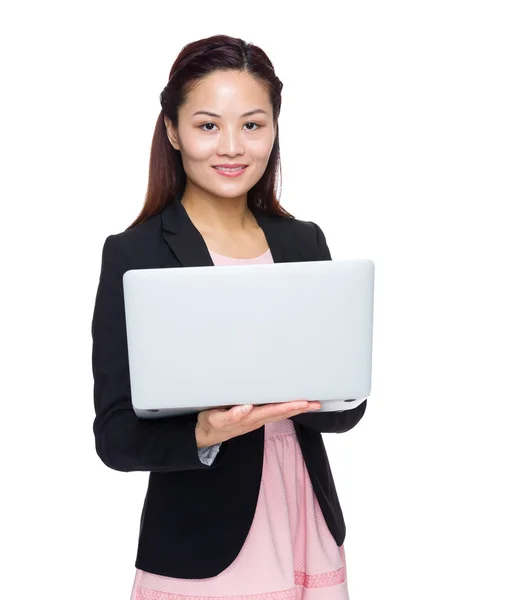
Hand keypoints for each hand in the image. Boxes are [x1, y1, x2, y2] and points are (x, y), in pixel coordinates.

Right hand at [195, 400, 321, 447]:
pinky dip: (285, 409)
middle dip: (299, 408)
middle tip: (316, 403)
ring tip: (310, 404)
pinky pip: (273, 413)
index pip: (274, 411)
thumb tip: (246, 408)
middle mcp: (256, 419)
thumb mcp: (216, 418)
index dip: (290, 406)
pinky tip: (293, 406)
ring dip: (295, 409)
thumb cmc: (211, 422)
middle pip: (282, 413)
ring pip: (279, 413)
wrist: (205, 434)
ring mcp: (256, 420)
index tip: (304, 402)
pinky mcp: (253, 418)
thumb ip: (231, 414)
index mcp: (249, 417)